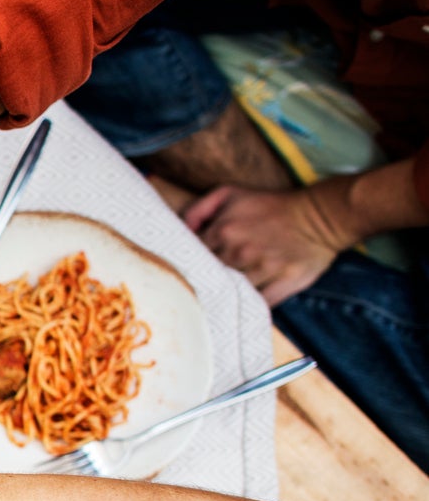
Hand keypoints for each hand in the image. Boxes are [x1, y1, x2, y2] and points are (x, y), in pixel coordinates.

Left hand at [184, 184, 351, 305]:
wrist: (321, 216)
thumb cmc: (272, 206)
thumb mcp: (230, 194)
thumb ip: (198, 210)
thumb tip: (179, 231)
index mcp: (223, 231)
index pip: (190, 257)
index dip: (188, 264)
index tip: (188, 269)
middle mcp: (241, 251)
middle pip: (208, 277)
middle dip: (204, 281)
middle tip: (202, 285)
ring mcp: (264, 268)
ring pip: (231, 292)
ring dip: (225, 295)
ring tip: (223, 294)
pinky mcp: (285, 282)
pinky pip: (258, 303)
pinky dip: (249, 305)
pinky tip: (244, 303)